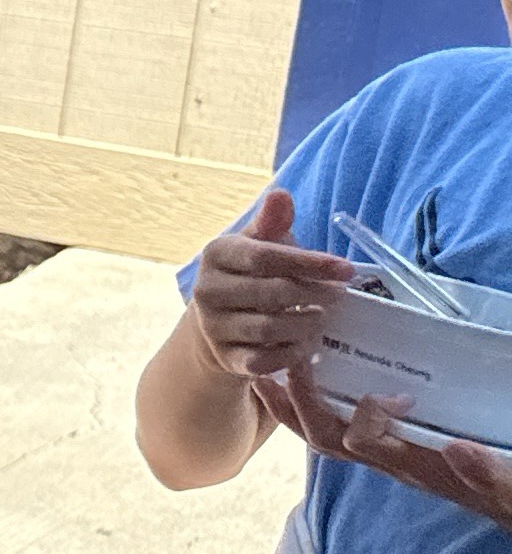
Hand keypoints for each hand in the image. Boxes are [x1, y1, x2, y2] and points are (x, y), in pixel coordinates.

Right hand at [190, 189, 359, 379]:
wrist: (218, 322)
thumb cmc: (249, 276)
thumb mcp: (258, 245)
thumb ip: (272, 223)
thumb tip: (281, 193)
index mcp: (216, 255)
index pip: (265, 257)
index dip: (310, 263)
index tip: (346, 270)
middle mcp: (207, 290)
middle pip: (271, 293)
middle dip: (314, 294)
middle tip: (340, 295)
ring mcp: (213, 327)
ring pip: (270, 328)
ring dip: (306, 325)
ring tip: (324, 317)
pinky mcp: (225, 358)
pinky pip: (264, 360)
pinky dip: (292, 353)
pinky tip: (306, 343)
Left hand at [259, 364, 511, 526]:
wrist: (505, 504)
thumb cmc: (502, 493)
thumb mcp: (504, 487)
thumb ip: (487, 474)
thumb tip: (459, 450)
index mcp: (412, 466)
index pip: (366, 445)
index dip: (366, 417)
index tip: (394, 396)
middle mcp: (389, 462)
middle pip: (328, 440)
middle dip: (304, 405)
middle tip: (289, 366)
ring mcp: (384, 454)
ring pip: (324, 436)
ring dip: (294, 408)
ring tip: (267, 375)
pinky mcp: (388, 444)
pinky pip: (338, 429)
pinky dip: (313, 406)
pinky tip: (299, 382)